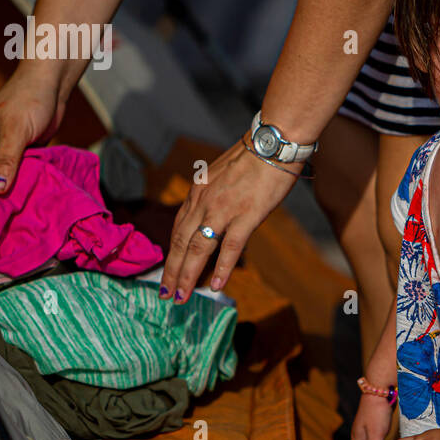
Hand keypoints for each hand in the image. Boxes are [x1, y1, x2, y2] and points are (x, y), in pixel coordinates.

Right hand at [0, 65, 65, 198]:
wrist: (51, 87)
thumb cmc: (28, 99)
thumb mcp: (15, 130)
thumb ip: (6, 159)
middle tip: (4, 206)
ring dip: (6, 193)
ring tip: (21, 199)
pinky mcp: (18, 160)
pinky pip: (14, 179)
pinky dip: (21, 186)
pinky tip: (33, 190)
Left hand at [160, 138, 298, 300]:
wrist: (274, 142)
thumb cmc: (254, 156)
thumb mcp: (223, 174)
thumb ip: (214, 195)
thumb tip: (215, 214)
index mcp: (197, 192)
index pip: (178, 229)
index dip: (172, 254)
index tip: (168, 272)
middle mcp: (204, 202)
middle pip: (182, 242)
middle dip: (173, 270)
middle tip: (166, 294)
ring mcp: (223, 209)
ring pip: (199, 248)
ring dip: (188, 275)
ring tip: (183, 297)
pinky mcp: (246, 215)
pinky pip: (229, 246)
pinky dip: (222, 268)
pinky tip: (216, 286)